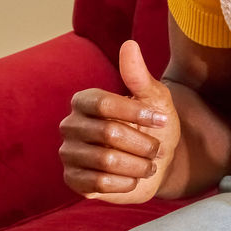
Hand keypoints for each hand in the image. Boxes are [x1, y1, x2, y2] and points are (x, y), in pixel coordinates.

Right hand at [60, 40, 180, 202]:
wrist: (153, 166)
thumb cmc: (152, 129)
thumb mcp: (154, 100)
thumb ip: (140, 76)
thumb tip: (129, 46)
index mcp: (84, 101)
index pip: (105, 104)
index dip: (136, 113)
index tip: (161, 120)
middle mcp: (70, 125)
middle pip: (108, 133)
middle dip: (142, 144)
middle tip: (156, 150)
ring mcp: (68, 154)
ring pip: (106, 161)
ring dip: (137, 166)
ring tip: (149, 166)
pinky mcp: (73, 180)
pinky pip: (99, 184)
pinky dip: (125, 183)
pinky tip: (134, 179)